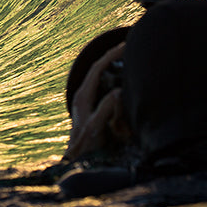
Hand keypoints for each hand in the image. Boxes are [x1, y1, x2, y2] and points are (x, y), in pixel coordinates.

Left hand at [63, 42, 124, 161]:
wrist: (77, 163)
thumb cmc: (87, 147)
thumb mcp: (96, 128)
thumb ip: (106, 110)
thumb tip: (119, 92)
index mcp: (83, 97)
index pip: (98, 68)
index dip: (112, 55)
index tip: (127, 44)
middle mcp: (82, 95)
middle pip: (98, 68)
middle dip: (112, 54)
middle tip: (129, 43)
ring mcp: (85, 101)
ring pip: (99, 75)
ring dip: (112, 63)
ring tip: (127, 54)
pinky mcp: (90, 107)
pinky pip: (101, 84)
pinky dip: (112, 75)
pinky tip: (123, 74)